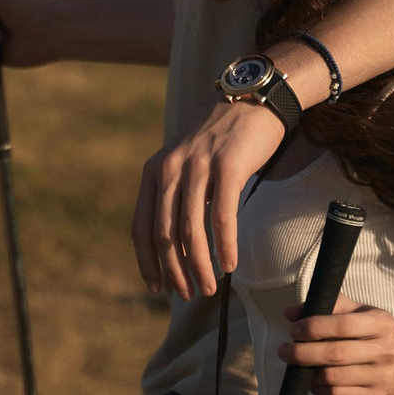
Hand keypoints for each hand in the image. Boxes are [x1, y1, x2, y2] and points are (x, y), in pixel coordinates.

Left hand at [132, 97, 282, 298]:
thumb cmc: (222, 139)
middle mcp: (170, 169)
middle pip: (164, 235)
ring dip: (199, 267)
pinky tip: (229, 265)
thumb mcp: (186, 163)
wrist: (253, 100)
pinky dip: (224, 247)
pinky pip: (221, 218)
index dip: (146, 262)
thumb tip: (176, 245)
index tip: (156, 287)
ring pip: (191, 232)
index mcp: (154, 171)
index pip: (140, 226)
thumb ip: (176, 195)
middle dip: (175, 272)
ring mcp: (198, 167)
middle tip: (189, 294)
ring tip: (209, 288)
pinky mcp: (228, 167)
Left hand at [281, 297, 393, 394]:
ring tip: (299, 367)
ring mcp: (382, 376)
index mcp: (381, 323)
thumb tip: (290, 312)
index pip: (343, 324)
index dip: (314, 327)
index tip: (293, 330)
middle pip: (336, 353)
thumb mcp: (354, 313)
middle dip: (303, 353)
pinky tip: (313, 382)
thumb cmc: (366, 335)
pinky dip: (319, 390)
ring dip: (309, 373)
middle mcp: (385, 350)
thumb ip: (325, 307)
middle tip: (283, 351)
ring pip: (334, 377)